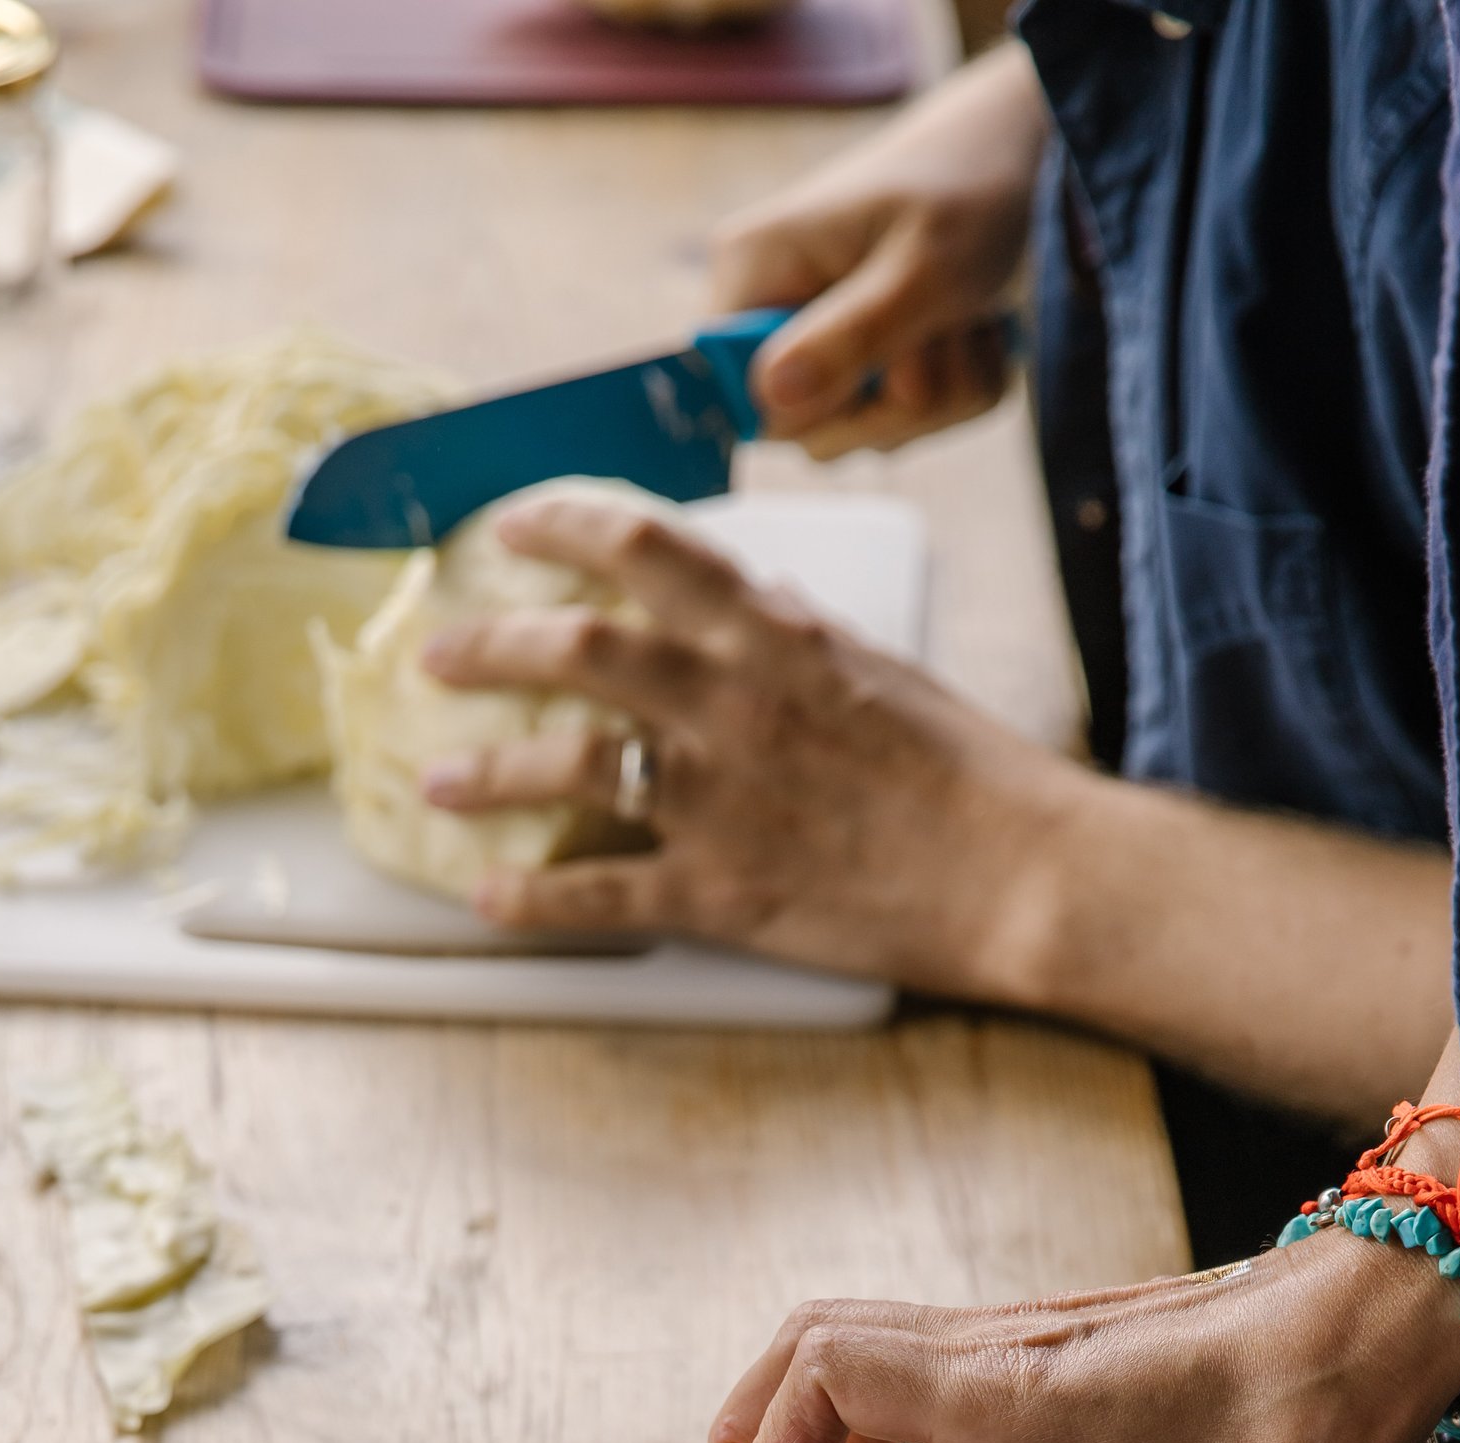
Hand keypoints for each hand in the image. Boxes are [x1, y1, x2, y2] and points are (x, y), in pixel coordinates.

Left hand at [419, 490, 1079, 982]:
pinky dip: (532, 901)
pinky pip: (599, 897)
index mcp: (776, 633)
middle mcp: (732, 702)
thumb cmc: (966, 774)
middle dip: (490, 647)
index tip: (510, 526)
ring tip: (438, 783)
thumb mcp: (876, 666)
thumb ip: (788, 637)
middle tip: (439, 657)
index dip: (563, 525)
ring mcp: (719, 799)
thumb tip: (729, 607)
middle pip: (576, 648)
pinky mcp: (720, 894)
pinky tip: (486, 899)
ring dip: (487, 772)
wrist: (1020, 873)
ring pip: (568, 765)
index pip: (646, 546)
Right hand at [701, 1232, 1459, 1442]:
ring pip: (881, 1367)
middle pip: (821, 1352)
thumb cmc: (1317, 1418)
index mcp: (1015, 1392)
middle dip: (761, 1438)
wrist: (1401, 1312)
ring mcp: (1039, 1348)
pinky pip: (954, 1401)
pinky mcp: (1077, 1365)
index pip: (828, 1375)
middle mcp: (1007, 1352)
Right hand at [707, 40, 1046, 452]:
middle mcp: (774, 319)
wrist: (1016, 160)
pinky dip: (961, 390)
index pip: (742, 399)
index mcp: (752, 273)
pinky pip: (911, 428)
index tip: (872, 366)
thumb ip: (850, 335)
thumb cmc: (964, 189)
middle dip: (899, 402)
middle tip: (943, 329)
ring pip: (869, 435)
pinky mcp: (869, 374)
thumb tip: (771, 397)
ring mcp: (823, 353)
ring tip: (964, 316)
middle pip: (811, 434)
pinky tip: (972, 331)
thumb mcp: (921, 267)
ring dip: (943, 392)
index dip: (813, 407)